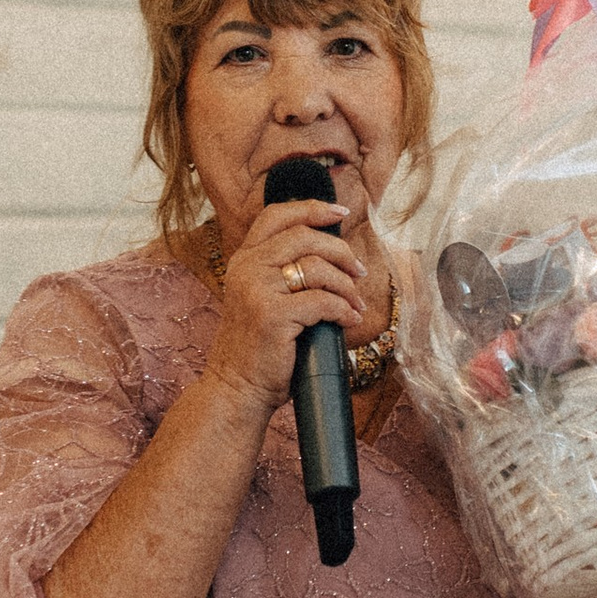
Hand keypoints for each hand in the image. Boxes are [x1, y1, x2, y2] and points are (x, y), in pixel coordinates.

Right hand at [202, 191, 382, 413]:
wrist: (237, 388)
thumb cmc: (259, 348)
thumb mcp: (262, 298)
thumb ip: (282, 272)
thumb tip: (333, 254)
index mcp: (243, 260)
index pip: (276, 216)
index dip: (311, 209)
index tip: (341, 212)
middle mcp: (246, 268)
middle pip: (304, 236)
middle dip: (341, 251)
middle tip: (360, 271)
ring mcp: (257, 290)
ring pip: (317, 267)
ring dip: (347, 286)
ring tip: (356, 304)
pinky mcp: (272, 315)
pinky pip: (323, 301)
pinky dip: (344, 310)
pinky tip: (350, 320)